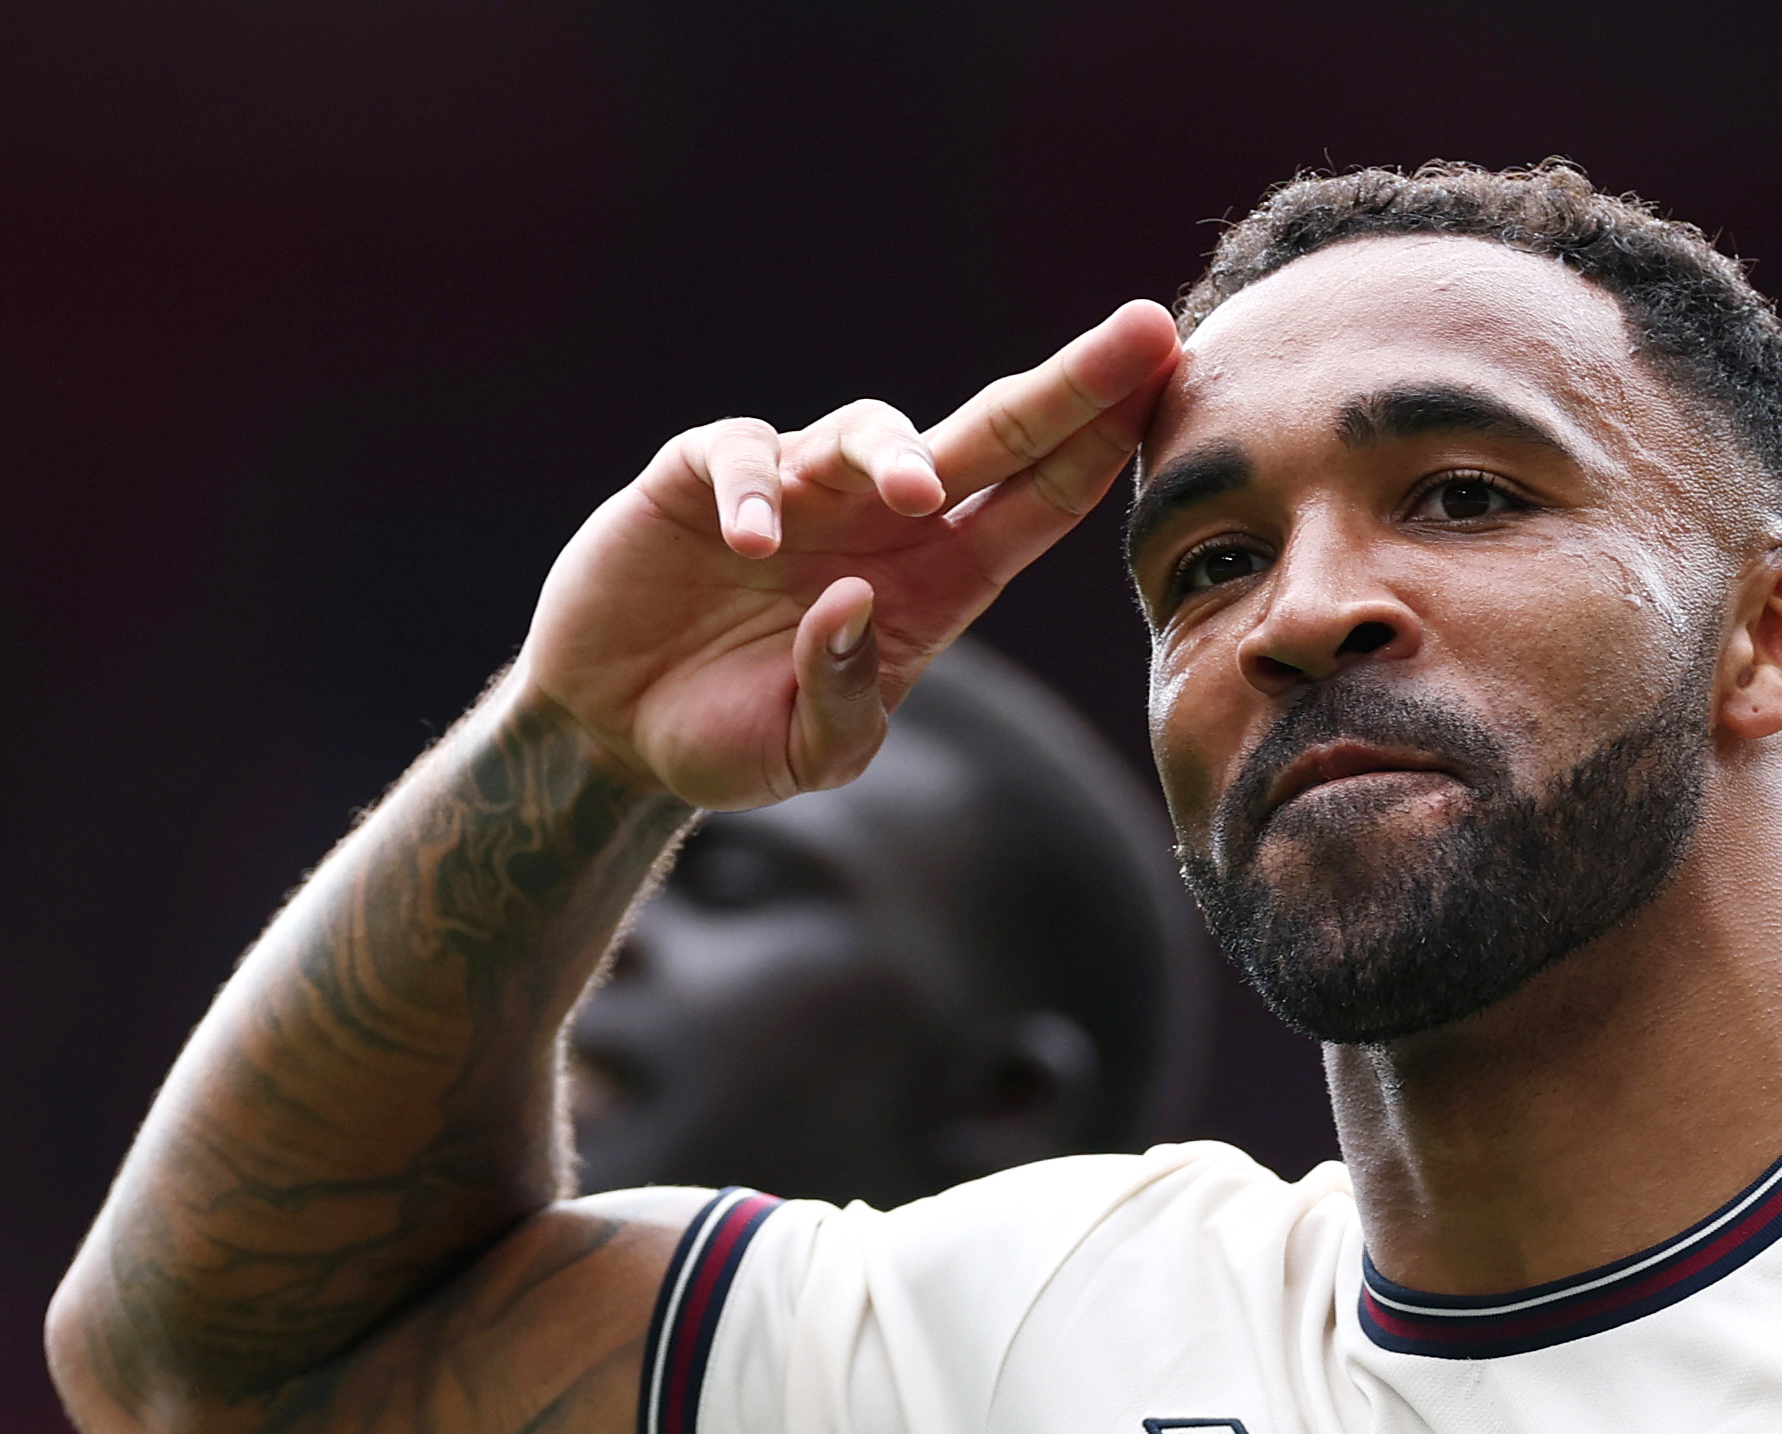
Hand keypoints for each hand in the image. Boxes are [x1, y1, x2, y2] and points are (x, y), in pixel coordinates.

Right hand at [520, 302, 1179, 809]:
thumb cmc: (729, 737)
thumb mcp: (810, 755)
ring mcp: (798, 488)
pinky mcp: (703, 476)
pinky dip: (753, 489)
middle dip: (1072, 384)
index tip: (1169, 382)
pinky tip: (751, 545)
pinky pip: (743, 454)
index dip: (1102, 444)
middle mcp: (881, 520)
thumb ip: (846, 698)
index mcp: (937, 580)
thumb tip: (853, 605)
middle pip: (993, 434)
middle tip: (1145, 331)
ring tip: (919, 496)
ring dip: (900, 453)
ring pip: (870, 431)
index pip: (1039, 501)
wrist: (611, 729)